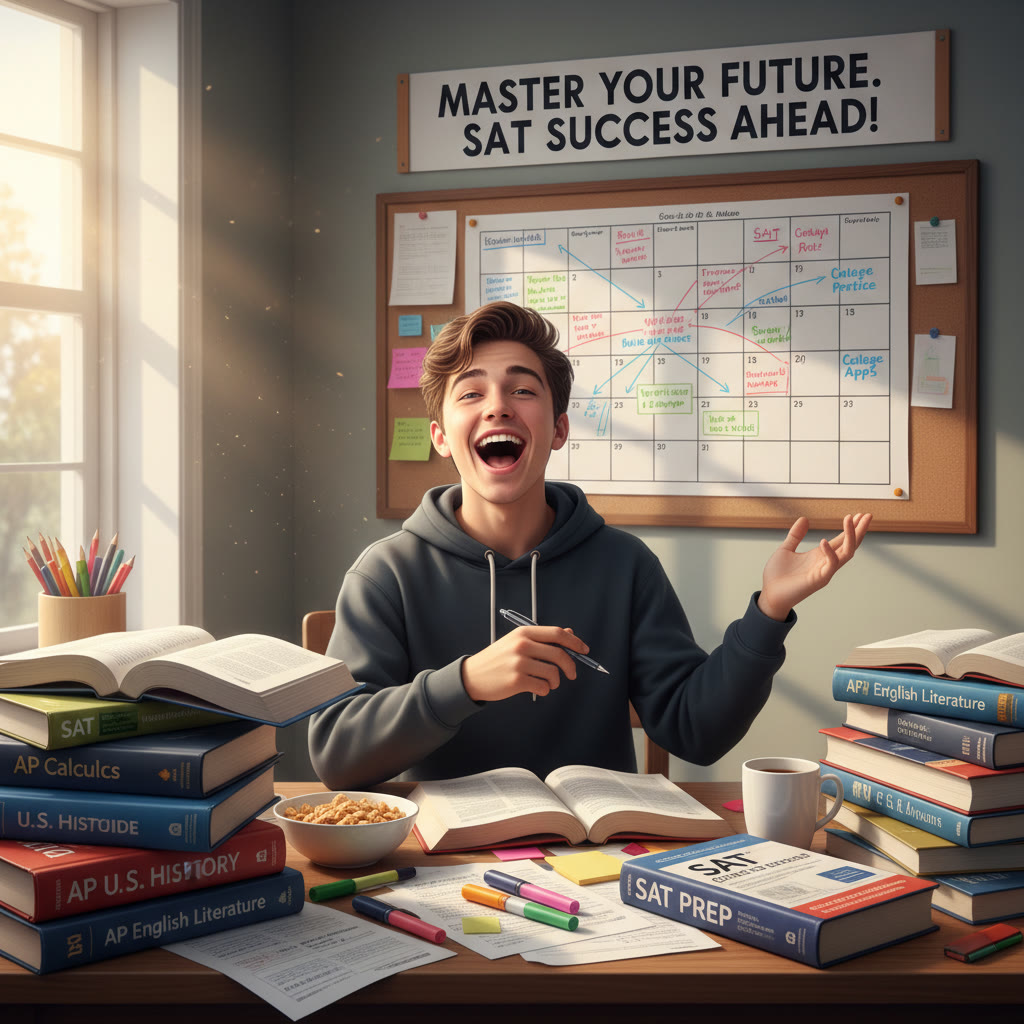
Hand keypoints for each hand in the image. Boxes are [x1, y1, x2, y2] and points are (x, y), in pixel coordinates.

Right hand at [461, 624, 589, 700]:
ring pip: (553, 673)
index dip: (575, 643)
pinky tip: (536, 688)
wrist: (473, 676)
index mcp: (523, 633)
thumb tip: (570, 634)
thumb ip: (544, 638)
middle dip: (571, 666)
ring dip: (555, 681)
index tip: (584, 651)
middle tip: (572, 674)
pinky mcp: (516, 681)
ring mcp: (519, 663)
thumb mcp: (518, 642)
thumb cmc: (498, 659)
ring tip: (547, 683)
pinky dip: (545, 690)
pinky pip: (544, 687)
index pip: (557, 633)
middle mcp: (522, 645)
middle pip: (559, 654)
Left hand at [757, 512, 871, 620]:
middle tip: (868, 515)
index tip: (858, 514)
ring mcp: (825, 571)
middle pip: (849, 545)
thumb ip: (796, 535)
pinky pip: (831, 564)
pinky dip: (830, 552)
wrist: (769, 594)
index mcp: (819, 555)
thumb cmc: (777, 575)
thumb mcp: (786, 549)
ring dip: (851, 536)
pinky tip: (824, 540)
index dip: (850, 527)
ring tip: (851, 519)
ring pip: (846, 553)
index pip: (841, 540)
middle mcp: (825, 562)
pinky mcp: (819, 579)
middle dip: (859, 530)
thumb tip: (804, 518)